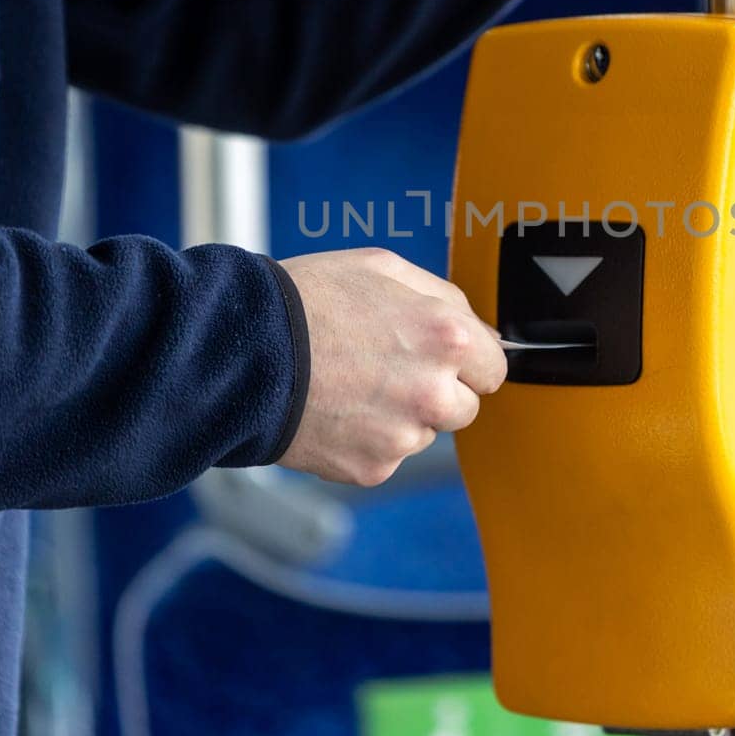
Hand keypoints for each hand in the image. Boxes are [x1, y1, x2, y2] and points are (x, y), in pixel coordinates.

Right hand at [276, 248, 506, 486]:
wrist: (240, 352)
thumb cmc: (308, 301)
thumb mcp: (382, 268)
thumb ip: (443, 299)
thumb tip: (480, 330)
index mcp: (447, 337)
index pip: (494, 368)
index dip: (469, 361)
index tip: (445, 359)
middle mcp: (433, 392)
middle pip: (465, 408)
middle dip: (438, 391)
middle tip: (388, 368)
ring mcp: (403, 435)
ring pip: (424, 433)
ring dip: (401, 415)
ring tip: (351, 384)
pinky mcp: (373, 467)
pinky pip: (387, 455)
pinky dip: (366, 439)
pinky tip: (335, 408)